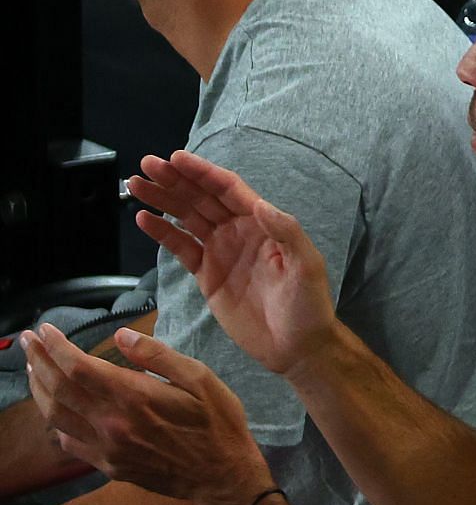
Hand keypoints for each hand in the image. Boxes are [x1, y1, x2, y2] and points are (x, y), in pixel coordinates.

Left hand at [21, 324, 273, 504]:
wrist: (219, 475)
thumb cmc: (217, 421)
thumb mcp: (201, 378)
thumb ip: (158, 356)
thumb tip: (120, 336)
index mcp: (135, 397)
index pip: (80, 367)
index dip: (57, 347)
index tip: (45, 330)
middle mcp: (112, 423)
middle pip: (60, 389)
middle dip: (39, 361)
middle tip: (27, 341)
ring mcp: (107, 448)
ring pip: (56, 416)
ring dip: (38, 390)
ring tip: (32, 369)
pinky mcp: (108, 465)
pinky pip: (69, 442)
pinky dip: (55, 421)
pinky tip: (54, 408)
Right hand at [128, 150, 336, 376]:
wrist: (296, 346)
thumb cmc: (308, 304)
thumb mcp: (306, 265)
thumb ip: (286, 233)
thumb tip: (261, 205)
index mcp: (263, 223)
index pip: (228, 189)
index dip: (202, 173)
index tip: (176, 158)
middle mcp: (240, 231)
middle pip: (202, 198)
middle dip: (175, 180)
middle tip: (147, 164)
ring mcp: (222, 252)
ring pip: (187, 218)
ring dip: (163, 200)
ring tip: (137, 184)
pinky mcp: (207, 276)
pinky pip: (181, 248)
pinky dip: (162, 233)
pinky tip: (144, 219)